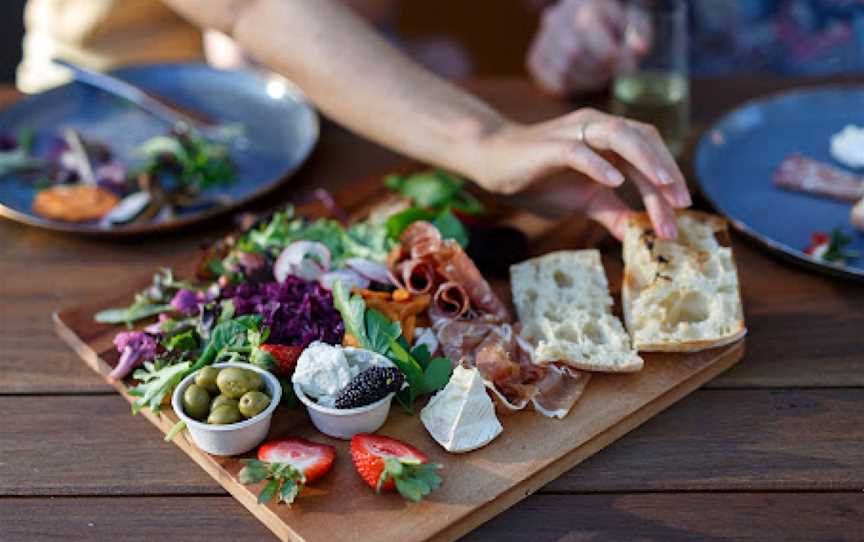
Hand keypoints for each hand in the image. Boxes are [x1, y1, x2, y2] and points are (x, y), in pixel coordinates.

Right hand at [472, 108, 690, 239]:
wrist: (493, 162)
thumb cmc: (539, 178)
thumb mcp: (584, 202)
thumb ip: (612, 213)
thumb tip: (637, 237)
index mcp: (609, 139)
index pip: (649, 153)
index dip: (670, 177)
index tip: (683, 210)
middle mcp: (596, 127)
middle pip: (643, 140)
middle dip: (665, 171)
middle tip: (681, 204)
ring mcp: (573, 133)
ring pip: (619, 137)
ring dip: (644, 160)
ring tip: (662, 185)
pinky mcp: (550, 146)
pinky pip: (579, 151)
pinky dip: (599, 165)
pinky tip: (614, 181)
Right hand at [527, 0, 647, 94]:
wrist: (591, 20)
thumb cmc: (617, 21)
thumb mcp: (635, 18)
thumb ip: (639, 30)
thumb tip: (638, 49)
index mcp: (580, 3)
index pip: (587, 31)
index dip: (611, 55)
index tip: (630, 68)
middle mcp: (555, 19)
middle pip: (573, 54)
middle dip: (599, 69)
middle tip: (615, 71)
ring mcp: (542, 41)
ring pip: (563, 72)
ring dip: (589, 80)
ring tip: (602, 72)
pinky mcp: (536, 61)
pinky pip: (553, 84)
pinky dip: (573, 87)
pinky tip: (586, 77)